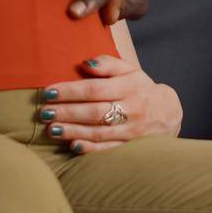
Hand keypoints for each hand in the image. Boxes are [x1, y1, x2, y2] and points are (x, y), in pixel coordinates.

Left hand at [39, 54, 182, 153]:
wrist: (167, 113)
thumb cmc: (140, 88)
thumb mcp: (129, 70)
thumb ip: (108, 64)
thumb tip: (85, 63)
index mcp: (129, 86)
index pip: (95, 89)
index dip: (71, 91)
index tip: (48, 92)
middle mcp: (130, 109)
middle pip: (94, 112)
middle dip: (67, 112)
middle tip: (44, 112)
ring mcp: (131, 130)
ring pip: (99, 132)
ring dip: (73, 131)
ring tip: (51, 129)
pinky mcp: (130, 146)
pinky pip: (109, 149)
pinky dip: (91, 149)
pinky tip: (73, 146)